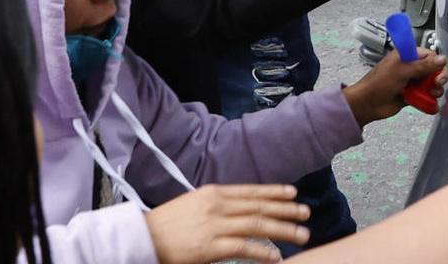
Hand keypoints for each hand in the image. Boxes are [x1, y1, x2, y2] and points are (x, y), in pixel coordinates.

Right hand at [143, 184, 309, 263]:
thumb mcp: (193, 204)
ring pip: (258, 225)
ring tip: (302, 235)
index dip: (274, 192)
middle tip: (306, 213)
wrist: (142, 238)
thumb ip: (217, 205)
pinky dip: (263, 252)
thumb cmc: (166, 225)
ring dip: (284, 230)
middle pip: (260, 206)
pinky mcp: (211, 247)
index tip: (293, 194)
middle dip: (286, 210)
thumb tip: (239, 210)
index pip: (251, 191)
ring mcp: (215, 226)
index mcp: (213, 192)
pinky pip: (244, 248)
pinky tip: (276, 257)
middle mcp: (217, 205)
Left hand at [343, 47, 446, 124]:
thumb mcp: (402, 71)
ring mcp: (412, 82)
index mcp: (407, 56)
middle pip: (434, 70)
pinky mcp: (412, 95)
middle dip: (438, 78)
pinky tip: (432, 105)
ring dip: (435, 90)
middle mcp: (411, 67)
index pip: (430, 56)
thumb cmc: (380, 83)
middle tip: (436, 85)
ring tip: (431, 95)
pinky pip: (426, 97)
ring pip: (432, 84)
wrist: (367, 104)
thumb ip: (424, 65)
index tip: (437, 74)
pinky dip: (430, 101)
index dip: (437, 64)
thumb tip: (443, 59)